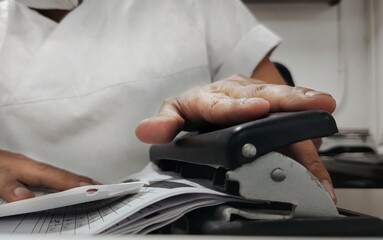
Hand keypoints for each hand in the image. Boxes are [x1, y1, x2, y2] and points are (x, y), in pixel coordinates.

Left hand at [0, 150, 97, 201]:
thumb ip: (10, 187)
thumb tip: (27, 196)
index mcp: (30, 168)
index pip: (57, 178)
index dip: (75, 183)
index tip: (90, 188)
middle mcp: (35, 168)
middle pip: (64, 176)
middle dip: (84, 181)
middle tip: (101, 187)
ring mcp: (33, 170)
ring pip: (60, 177)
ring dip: (77, 181)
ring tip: (91, 187)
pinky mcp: (30, 174)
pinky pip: (53, 179)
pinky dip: (65, 183)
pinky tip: (67, 187)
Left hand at [136, 75, 336, 201]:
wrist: (212, 97)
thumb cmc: (196, 106)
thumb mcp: (175, 113)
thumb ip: (164, 124)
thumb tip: (147, 131)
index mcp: (211, 98)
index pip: (223, 104)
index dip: (240, 107)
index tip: (258, 109)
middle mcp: (238, 94)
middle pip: (263, 96)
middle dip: (288, 100)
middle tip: (311, 102)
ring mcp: (258, 98)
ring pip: (282, 103)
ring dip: (304, 106)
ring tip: (323, 109)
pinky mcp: (271, 106)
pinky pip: (290, 116)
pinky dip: (308, 124)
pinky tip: (323, 130)